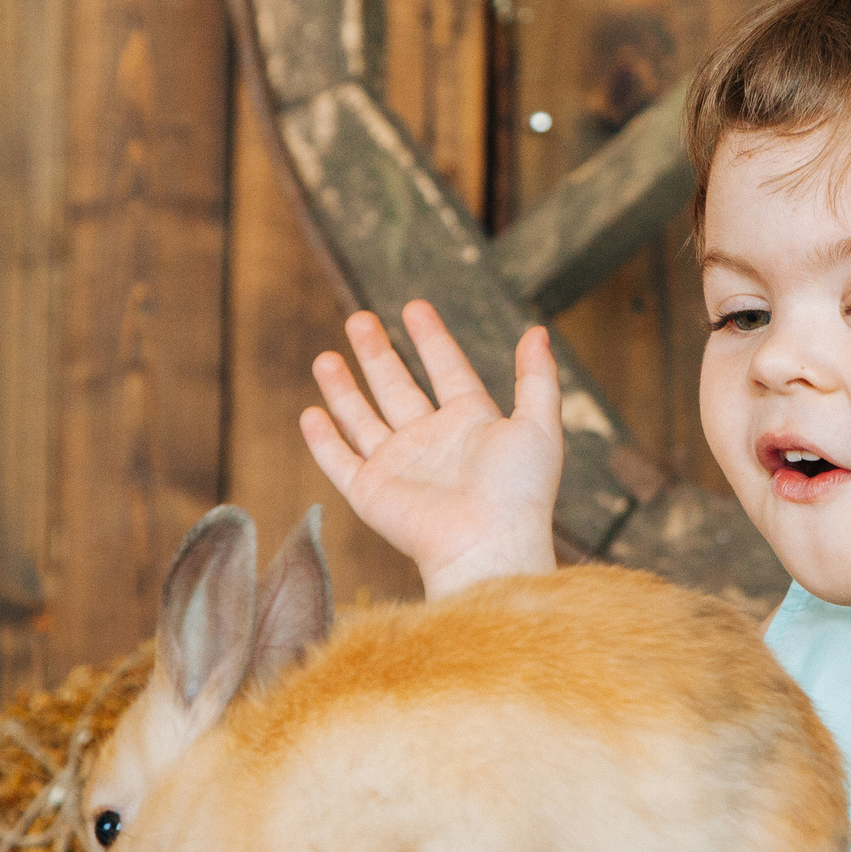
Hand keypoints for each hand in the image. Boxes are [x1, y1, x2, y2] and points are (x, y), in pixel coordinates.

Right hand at [299, 301, 561, 597]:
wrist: (488, 544)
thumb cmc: (519, 491)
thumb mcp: (539, 425)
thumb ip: (537, 379)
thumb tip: (538, 332)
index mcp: (471, 423)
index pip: (447, 369)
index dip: (431, 339)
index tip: (415, 307)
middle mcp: (431, 441)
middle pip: (397, 388)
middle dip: (377, 353)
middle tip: (359, 319)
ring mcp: (398, 466)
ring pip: (362, 419)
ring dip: (343, 389)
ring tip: (325, 357)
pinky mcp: (370, 492)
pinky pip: (340, 460)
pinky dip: (323, 439)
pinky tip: (311, 413)